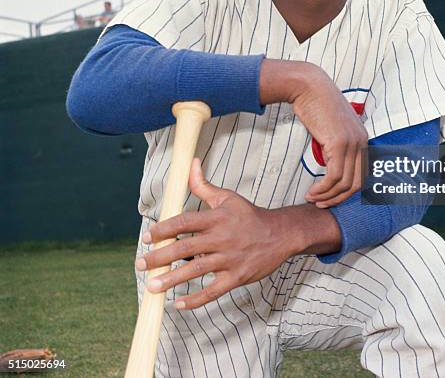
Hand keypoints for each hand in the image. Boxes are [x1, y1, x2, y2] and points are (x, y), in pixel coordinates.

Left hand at [136, 159, 297, 309]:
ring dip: (172, 279)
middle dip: (160, 257)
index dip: (164, 229)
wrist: (280, 234)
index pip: (185, 222)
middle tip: (141, 264)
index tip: (148, 236)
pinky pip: (214, 290)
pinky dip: (196, 299)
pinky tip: (178, 304)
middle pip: (186, 249)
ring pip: (197, 271)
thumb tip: (191, 164)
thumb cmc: (249, 215)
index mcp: (217, 218)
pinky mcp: (237, 277)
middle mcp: (222, 238)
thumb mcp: (227, 197)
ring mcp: (230, 259)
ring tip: (152, 286)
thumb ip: (203, 185)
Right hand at [291, 66, 367, 207]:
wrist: (309, 86)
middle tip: (320, 204)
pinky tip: (312, 191)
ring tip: (311, 198)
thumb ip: (336, 144)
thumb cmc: (316, 105)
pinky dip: (323, 189)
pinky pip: (333, 176)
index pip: (361, 175)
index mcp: (363, 139)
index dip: (346, 192)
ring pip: (344, 183)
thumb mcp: (332, 127)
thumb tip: (331, 165)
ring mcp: (352, 143)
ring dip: (327, 196)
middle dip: (338, 199)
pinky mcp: (339, 143)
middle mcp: (361, 142)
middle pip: (356, 184)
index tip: (330, 198)